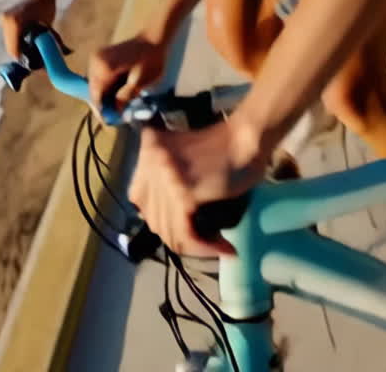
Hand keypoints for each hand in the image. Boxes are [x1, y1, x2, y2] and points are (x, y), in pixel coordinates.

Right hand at [0, 0, 55, 60]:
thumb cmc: (47, 8)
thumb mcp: (46, 29)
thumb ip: (43, 45)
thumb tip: (45, 63)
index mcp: (15, 24)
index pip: (14, 50)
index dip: (23, 60)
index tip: (33, 66)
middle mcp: (7, 21)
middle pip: (10, 47)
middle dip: (21, 55)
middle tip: (33, 61)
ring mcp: (5, 18)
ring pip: (9, 41)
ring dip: (18, 48)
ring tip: (30, 52)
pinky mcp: (5, 17)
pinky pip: (9, 34)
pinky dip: (16, 40)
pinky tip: (26, 42)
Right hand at [88, 32, 166, 110]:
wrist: (153, 38)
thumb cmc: (150, 58)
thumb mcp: (141, 81)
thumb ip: (125, 97)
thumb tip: (115, 111)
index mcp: (104, 67)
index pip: (96, 95)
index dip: (102, 111)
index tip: (109, 122)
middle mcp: (95, 61)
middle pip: (93, 90)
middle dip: (103, 104)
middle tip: (113, 117)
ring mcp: (96, 58)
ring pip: (95, 85)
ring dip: (103, 96)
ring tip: (116, 107)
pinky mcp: (99, 57)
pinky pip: (98, 77)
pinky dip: (105, 87)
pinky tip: (115, 94)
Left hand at [128, 119, 266, 256]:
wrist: (246, 138)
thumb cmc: (223, 145)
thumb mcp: (179, 156)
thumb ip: (160, 176)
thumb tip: (158, 213)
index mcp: (147, 150)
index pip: (139, 198)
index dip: (160, 216)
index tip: (183, 223)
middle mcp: (150, 163)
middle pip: (154, 217)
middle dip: (178, 234)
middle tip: (203, 238)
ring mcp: (165, 178)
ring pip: (169, 231)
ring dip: (194, 246)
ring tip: (216, 245)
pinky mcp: (184, 194)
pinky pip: (187, 234)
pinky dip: (205, 248)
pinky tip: (224, 248)